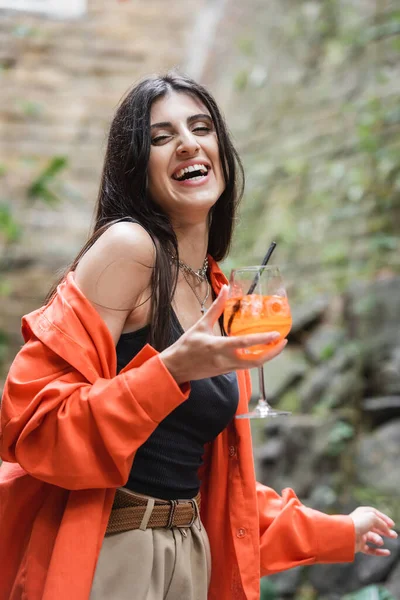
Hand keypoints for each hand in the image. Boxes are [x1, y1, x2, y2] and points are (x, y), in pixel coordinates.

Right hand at [160, 285, 286, 382]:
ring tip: (276, 343)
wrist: (175, 368)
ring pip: (253, 365)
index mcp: (217, 347)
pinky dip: (256, 358)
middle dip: (273, 352)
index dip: (262, 339)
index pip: (244, 344)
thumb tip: (226, 288)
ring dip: (267, 355)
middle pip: (256, 361)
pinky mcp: (226, 372)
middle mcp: (224, 360)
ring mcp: (226, 368)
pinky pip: (246, 366)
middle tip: (283, 340)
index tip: (277, 334)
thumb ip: (216, 307)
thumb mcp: (200, 324)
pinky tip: (262, 349)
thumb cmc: (186, 345)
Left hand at [350, 506, 397, 555]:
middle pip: (375, 526)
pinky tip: (387, 552)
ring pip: (373, 537)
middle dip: (385, 531)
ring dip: (379, 540)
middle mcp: (361, 523)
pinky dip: (379, 551)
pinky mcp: (359, 545)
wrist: (345, 535)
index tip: (392, 525)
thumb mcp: (373, 518)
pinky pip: (370, 549)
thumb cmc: (357, 523)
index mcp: (362, 513)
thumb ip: (382, 523)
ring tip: (380, 542)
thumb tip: (387, 530)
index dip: (384, 519)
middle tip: (394, 535)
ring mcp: (360, 534)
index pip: (375, 514)